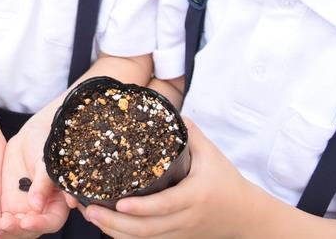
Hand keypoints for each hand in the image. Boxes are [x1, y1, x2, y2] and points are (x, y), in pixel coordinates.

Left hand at [0, 120, 68, 236]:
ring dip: (4, 231)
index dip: (40, 224)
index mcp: (57, 202)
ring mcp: (24, 209)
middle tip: (3, 225)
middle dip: (17, 230)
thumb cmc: (45, 145)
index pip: (51, 221)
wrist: (30, 136)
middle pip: (30, 230)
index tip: (25, 222)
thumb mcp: (45, 161)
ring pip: (15, 228)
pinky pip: (2, 219)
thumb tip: (36, 205)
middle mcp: (41, 210)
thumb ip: (42, 183)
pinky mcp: (9, 204)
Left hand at [80, 119, 254, 237]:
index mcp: (194, 196)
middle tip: (89, 209)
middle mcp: (185, 218)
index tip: (119, 203)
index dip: (141, 208)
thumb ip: (188, 132)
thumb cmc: (227, 181)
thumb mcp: (211, 153)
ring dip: (114, 231)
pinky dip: (124, 237)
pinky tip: (106, 226)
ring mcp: (179, 232)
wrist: (245, 215)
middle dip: (115, 223)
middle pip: (147, 229)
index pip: (165, 205)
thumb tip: (163, 109)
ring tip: (90, 215)